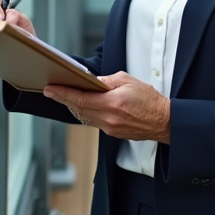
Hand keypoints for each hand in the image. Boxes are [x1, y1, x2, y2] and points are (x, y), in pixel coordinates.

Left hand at [43, 72, 169, 143]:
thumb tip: (91, 81)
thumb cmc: (150, 100)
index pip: (80, 98)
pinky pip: (93, 121)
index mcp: (112, 103)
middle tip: (51, 91)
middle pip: (78, 108)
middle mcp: (108, 118)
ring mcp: (109, 128)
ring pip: (84, 116)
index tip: (50, 89)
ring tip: (63, 96)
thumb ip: (107, 81)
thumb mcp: (128, 81)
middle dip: (63, 99)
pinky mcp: (112, 133)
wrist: (164, 121)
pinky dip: (85, 113)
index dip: (63, 93)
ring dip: (73, 106)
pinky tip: (81, 106)